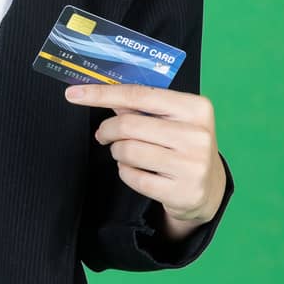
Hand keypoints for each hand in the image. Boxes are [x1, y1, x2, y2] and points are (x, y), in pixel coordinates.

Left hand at [63, 82, 225, 229]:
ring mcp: (192, 166)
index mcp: (196, 108)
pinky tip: (135, 170)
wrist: (210, 188)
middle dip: (107, 130)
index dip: (101, 94)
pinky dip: (125, 171)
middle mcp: (198, 135)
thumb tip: (98, 92)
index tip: (73, 94)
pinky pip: (133, 177)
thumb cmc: (184, 144)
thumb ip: (140, 106)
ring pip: (128, 151)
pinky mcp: (182, 192)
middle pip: (129, 124)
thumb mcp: (171, 120)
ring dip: (116, 152)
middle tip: (103, 135)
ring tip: (124, 153)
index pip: (139, 94)